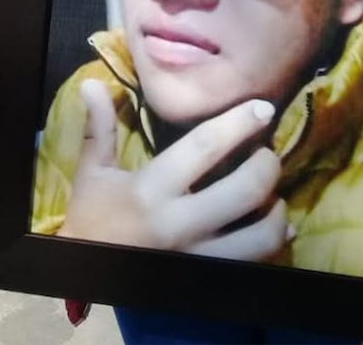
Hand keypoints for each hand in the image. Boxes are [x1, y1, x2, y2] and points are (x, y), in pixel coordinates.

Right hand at [58, 81, 288, 261]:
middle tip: (267, 153)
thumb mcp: (93, 172)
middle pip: (244, 190)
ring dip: (276, 211)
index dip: (239, 123)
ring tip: (272, 194)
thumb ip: (101, 127)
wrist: (84, 274)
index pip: (204, 147)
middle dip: (267, 165)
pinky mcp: (206, 281)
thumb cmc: (92, 218)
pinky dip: (275, 242)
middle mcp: (179, 225)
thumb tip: (92, 82)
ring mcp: (196, 258)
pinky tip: (277, 226)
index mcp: (151, 190)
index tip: (263, 107)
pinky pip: (254, 264)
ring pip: (258, 238)